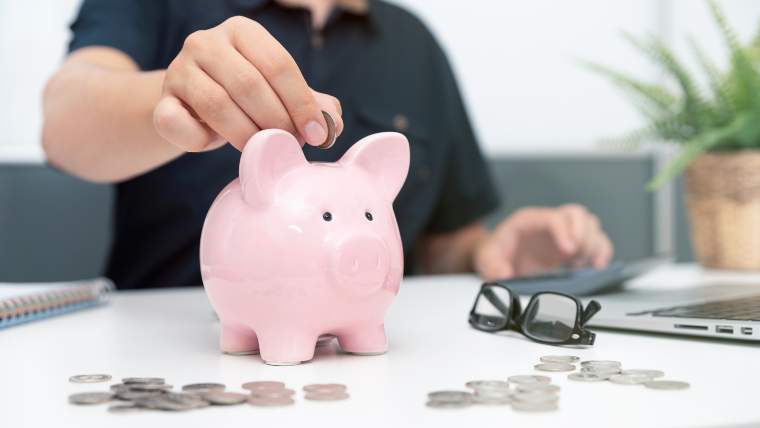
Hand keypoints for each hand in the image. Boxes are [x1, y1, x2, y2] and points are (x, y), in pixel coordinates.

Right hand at [153, 16, 342, 151]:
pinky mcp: (161, 101)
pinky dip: (201, 141)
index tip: (317, 135)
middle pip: (250, 84)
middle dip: (277, 121)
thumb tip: (332, 122)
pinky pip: (179, 124)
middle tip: (290, 145)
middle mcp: (206, 42)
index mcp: (242, 31)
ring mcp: (178, 69)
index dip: (301, 104)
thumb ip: (309, 103)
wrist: (193, 108)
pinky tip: (217, 145)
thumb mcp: (278, 94)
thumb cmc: (244, 99)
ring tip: (263, 149)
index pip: (279, 64)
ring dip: (247, 135)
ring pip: (218, 105)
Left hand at [473, 204, 613, 279]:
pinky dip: (601, 253)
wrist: (499, 258)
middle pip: (578, 215)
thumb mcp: (486, 258)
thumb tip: (504, 275)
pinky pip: (597, 242)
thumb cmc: (495, 253)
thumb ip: (492, 266)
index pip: (554, 218)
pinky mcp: (573, 247)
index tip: (568, 251)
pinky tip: (595, 267)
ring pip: (591, 226)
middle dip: (584, 235)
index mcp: (529, 221)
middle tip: (577, 259)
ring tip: (583, 265)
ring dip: (594, 245)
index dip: (565, 231)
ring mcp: (564, 234)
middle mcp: (550, 223)